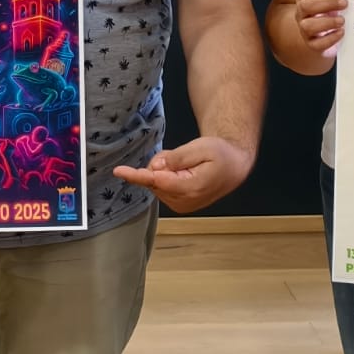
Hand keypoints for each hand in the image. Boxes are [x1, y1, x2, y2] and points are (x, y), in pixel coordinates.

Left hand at [113, 137, 253, 213]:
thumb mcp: (201, 148)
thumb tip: (155, 166)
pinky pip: (161, 188)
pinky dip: (165, 177)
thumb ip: (177, 158)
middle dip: (158, 166)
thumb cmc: (220, 154)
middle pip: (154, 181)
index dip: (137, 175)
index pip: (157, 181)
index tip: (119, 171)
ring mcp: (181, 205)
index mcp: (191, 188)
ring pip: (156, 184)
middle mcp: (184, 201)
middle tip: (178, 156)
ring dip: (162, 171)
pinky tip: (181, 171)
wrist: (233, 166)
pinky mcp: (179, 205)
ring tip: (185, 163)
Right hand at [294, 0, 347, 57]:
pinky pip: (316, 44)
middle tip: (345, 3)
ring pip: (308, 26)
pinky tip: (341, 32)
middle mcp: (302, 12)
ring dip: (327, 22)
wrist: (326, 33)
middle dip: (327, 3)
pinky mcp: (312, 44)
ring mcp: (304, 28)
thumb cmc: (332, 10)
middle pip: (306, 5)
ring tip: (342, 20)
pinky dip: (330, 38)